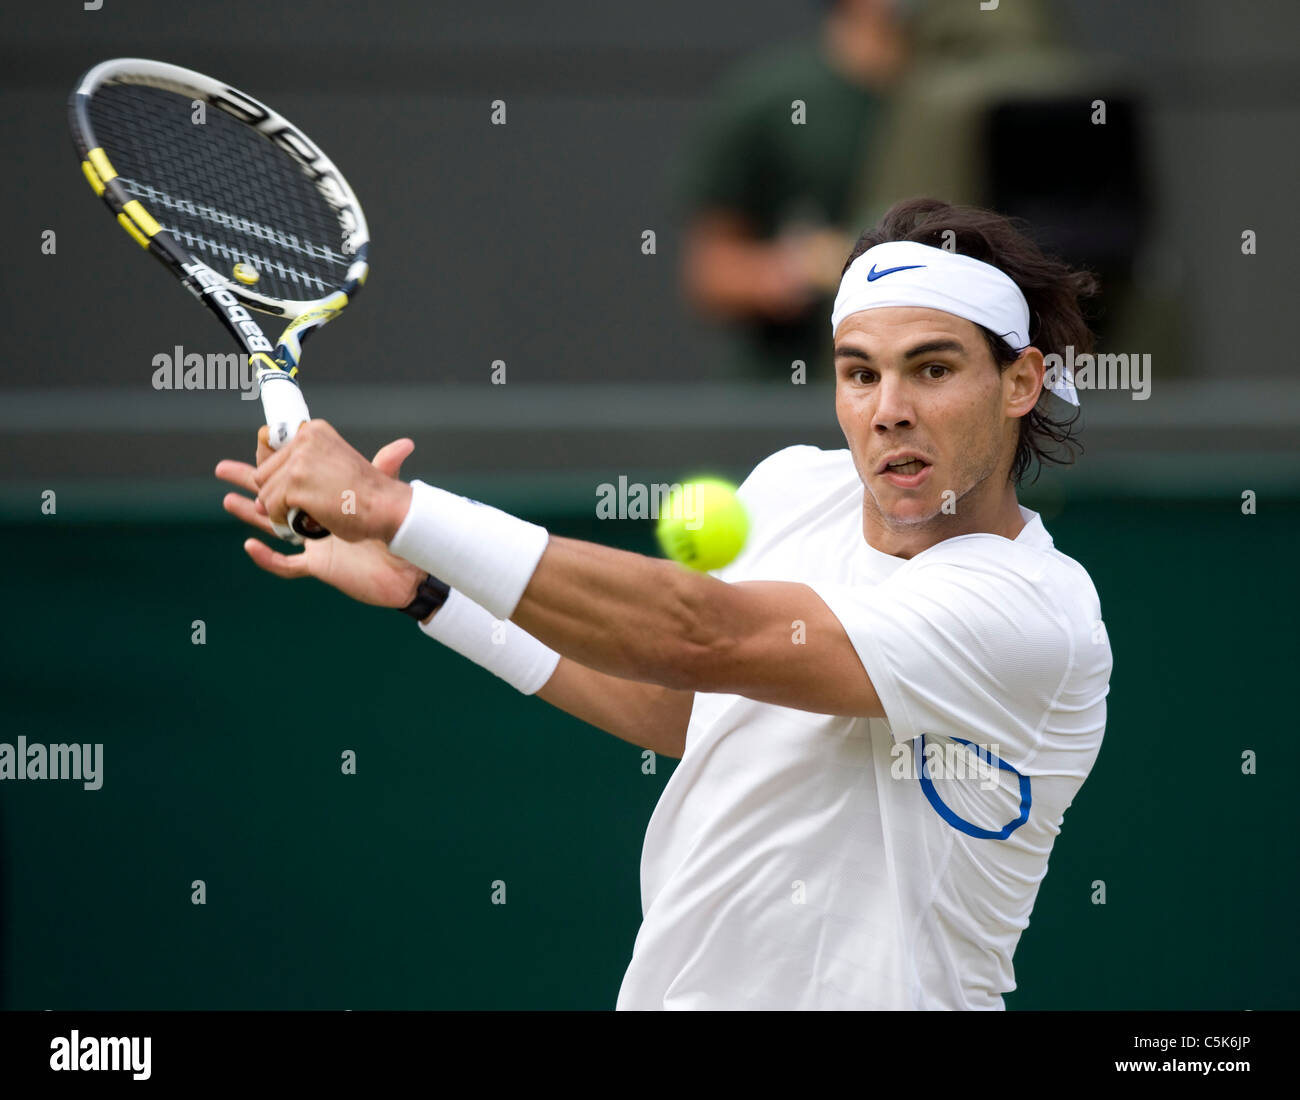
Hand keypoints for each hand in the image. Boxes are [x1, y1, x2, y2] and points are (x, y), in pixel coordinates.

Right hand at [215, 428, 426, 608]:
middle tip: (224, 468)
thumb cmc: (397, 527)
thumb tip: (405, 444)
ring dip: (249, 513)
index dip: (274, 458)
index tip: (261, 441)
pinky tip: (250, 546)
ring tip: (227, 500)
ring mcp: (315, 541)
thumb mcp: (387, 493)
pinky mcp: (319, 565)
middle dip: (251, 481)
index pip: (294, 471)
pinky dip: (268, 558)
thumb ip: (387, 467)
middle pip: (275, 494)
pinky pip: (286, 565)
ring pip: (273, 525)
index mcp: (328, 492)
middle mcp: (317, 514)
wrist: (409, 565)